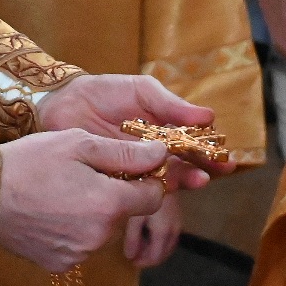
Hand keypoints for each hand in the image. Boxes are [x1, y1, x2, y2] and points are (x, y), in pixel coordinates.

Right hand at [0, 128, 168, 272]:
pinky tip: (48, 213)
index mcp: (109, 204)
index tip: (126, 168)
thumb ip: (125, 154)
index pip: (154, 197)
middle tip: (80, 175)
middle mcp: (100, 236)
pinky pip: (79, 246)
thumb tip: (161, 155)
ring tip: (59, 193)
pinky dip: (71, 231)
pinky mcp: (60, 265)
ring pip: (102, 230)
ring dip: (92, 214)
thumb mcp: (78, 144)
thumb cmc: (30, 162)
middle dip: (113, 196)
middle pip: (125, 215)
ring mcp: (80, 254)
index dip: (144, 180)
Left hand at [37, 75, 229, 187]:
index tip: (223, 157)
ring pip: (162, 182)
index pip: (191, 145)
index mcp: (162, 132)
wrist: (62, 104)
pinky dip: (150, 194)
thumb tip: (208, 117)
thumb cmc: (103, 93)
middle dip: (200, 171)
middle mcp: (152, 155)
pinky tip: (163, 188)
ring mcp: (134, 170)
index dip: (208, 152)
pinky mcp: (114, 182)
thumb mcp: (141, 91)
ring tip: (196, 180)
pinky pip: (135, 193)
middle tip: (213, 173)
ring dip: (181, 183)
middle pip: (182, 167)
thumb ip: (170, 105)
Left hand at [125, 190, 183, 266]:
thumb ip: (133, 238)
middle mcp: (174, 229)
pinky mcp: (176, 213)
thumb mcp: (134, 216)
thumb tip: (130, 257)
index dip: (143, 262)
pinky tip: (149, 235)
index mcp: (164, 232)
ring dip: (156, 249)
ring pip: (169, 243)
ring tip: (142, 249)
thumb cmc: (143, 191)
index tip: (131, 262)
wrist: (162, 172)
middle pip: (164, 252)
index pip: (156, 256)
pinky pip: (170, 234)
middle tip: (136, 258)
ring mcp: (177, 221)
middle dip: (150, 257)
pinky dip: (160, 240)